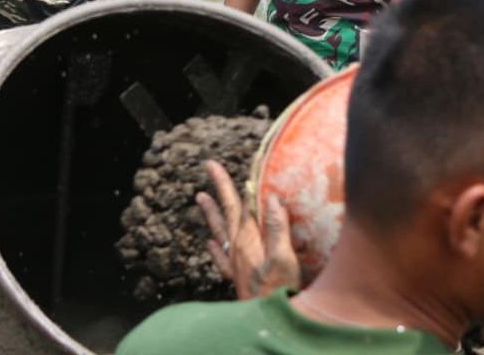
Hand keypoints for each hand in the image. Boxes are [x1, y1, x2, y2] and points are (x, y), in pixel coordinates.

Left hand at [196, 159, 298, 299]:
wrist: (266, 320)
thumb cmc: (278, 290)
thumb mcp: (284, 257)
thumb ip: (277, 228)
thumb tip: (271, 199)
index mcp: (247, 240)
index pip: (238, 205)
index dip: (229, 184)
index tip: (218, 165)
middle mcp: (237, 248)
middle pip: (226, 212)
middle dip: (218, 189)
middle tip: (208, 168)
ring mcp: (235, 263)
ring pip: (220, 231)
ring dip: (211, 213)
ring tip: (199, 197)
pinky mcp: (237, 277)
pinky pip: (221, 257)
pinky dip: (215, 247)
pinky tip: (210, 242)